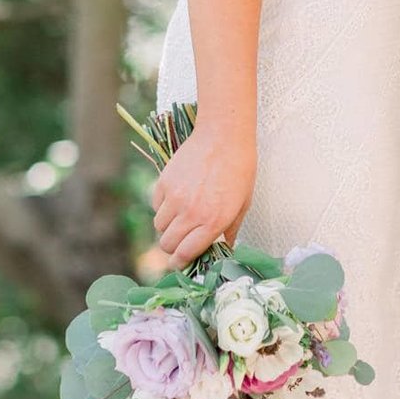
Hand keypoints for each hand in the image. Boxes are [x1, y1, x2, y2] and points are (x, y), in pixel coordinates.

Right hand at [151, 121, 255, 267]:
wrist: (223, 135)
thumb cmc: (239, 168)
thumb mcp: (243, 204)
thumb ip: (230, 230)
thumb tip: (224, 249)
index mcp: (212, 221)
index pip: (185, 254)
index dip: (180, 263)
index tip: (179, 263)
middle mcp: (191, 213)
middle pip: (167, 244)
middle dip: (172, 248)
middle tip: (180, 242)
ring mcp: (175, 197)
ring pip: (159, 226)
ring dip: (167, 227)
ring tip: (180, 217)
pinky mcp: (164, 182)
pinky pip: (156, 205)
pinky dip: (163, 207)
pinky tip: (176, 198)